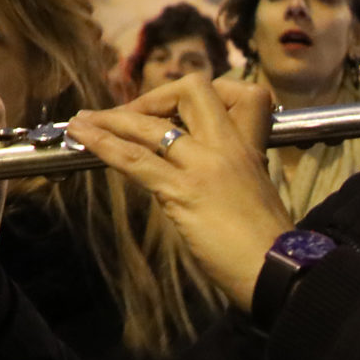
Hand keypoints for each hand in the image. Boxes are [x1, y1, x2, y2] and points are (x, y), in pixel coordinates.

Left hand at [67, 75, 292, 310]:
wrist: (277, 270)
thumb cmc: (268, 244)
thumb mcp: (255, 193)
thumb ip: (228, 173)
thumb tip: (190, 171)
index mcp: (250, 146)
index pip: (239, 92)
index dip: (205, 95)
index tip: (177, 111)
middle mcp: (228, 146)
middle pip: (191, 90)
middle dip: (154, 97)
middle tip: (129, 116)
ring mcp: (205, 165)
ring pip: (151, 125)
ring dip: (111, 120)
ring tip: (82, 122)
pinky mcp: (183, 191)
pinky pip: (135, 158)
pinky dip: (103, 144)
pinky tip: (83, 138)